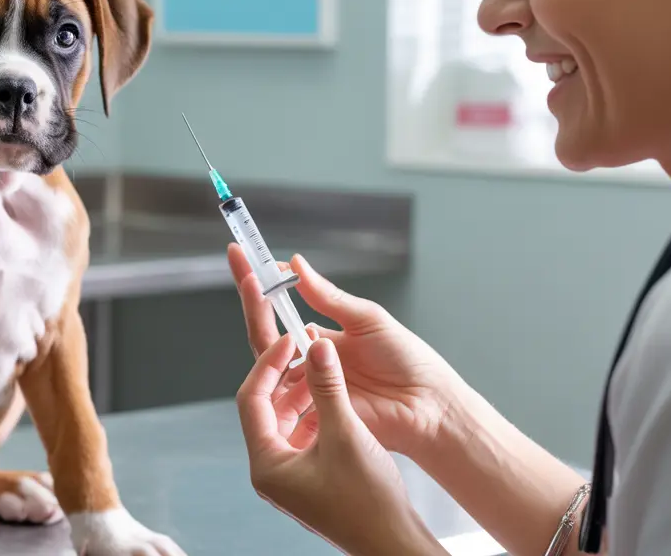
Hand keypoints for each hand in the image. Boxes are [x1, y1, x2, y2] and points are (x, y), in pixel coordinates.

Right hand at [228, 246, 460, 459]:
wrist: (430, 406)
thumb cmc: (408, 361)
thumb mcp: (367, 319)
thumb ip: (327, 297)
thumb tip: (294, 264)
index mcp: (323, 337)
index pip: (283, 309)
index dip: (261, 284)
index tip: (244, 257)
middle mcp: (311, 361)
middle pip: (268, 333)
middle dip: (252, 299)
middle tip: (240, 267)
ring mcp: (310, 387)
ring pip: (271, 362)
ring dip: (265, 330)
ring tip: (272, 309)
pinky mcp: (313, 413)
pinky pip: (287, 396)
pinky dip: (280, 375)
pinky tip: (289, 353)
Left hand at [236, 329, 444, 554]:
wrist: (394, 542)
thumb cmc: (369, 503)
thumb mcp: (346, 434)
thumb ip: (327, 387)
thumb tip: (314, 347)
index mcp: (267, 465)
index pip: (252, 400)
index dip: (268, 365)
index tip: (288, 340)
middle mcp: (272, 472)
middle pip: (266, 409)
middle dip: (285, 377)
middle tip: (303, 348)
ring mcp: (290, 476)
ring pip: (286, 420)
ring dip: (303, 393)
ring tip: (322, 367)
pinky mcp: (310, 478)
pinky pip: (303, 434)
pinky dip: (315, 412)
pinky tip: (334, 395)